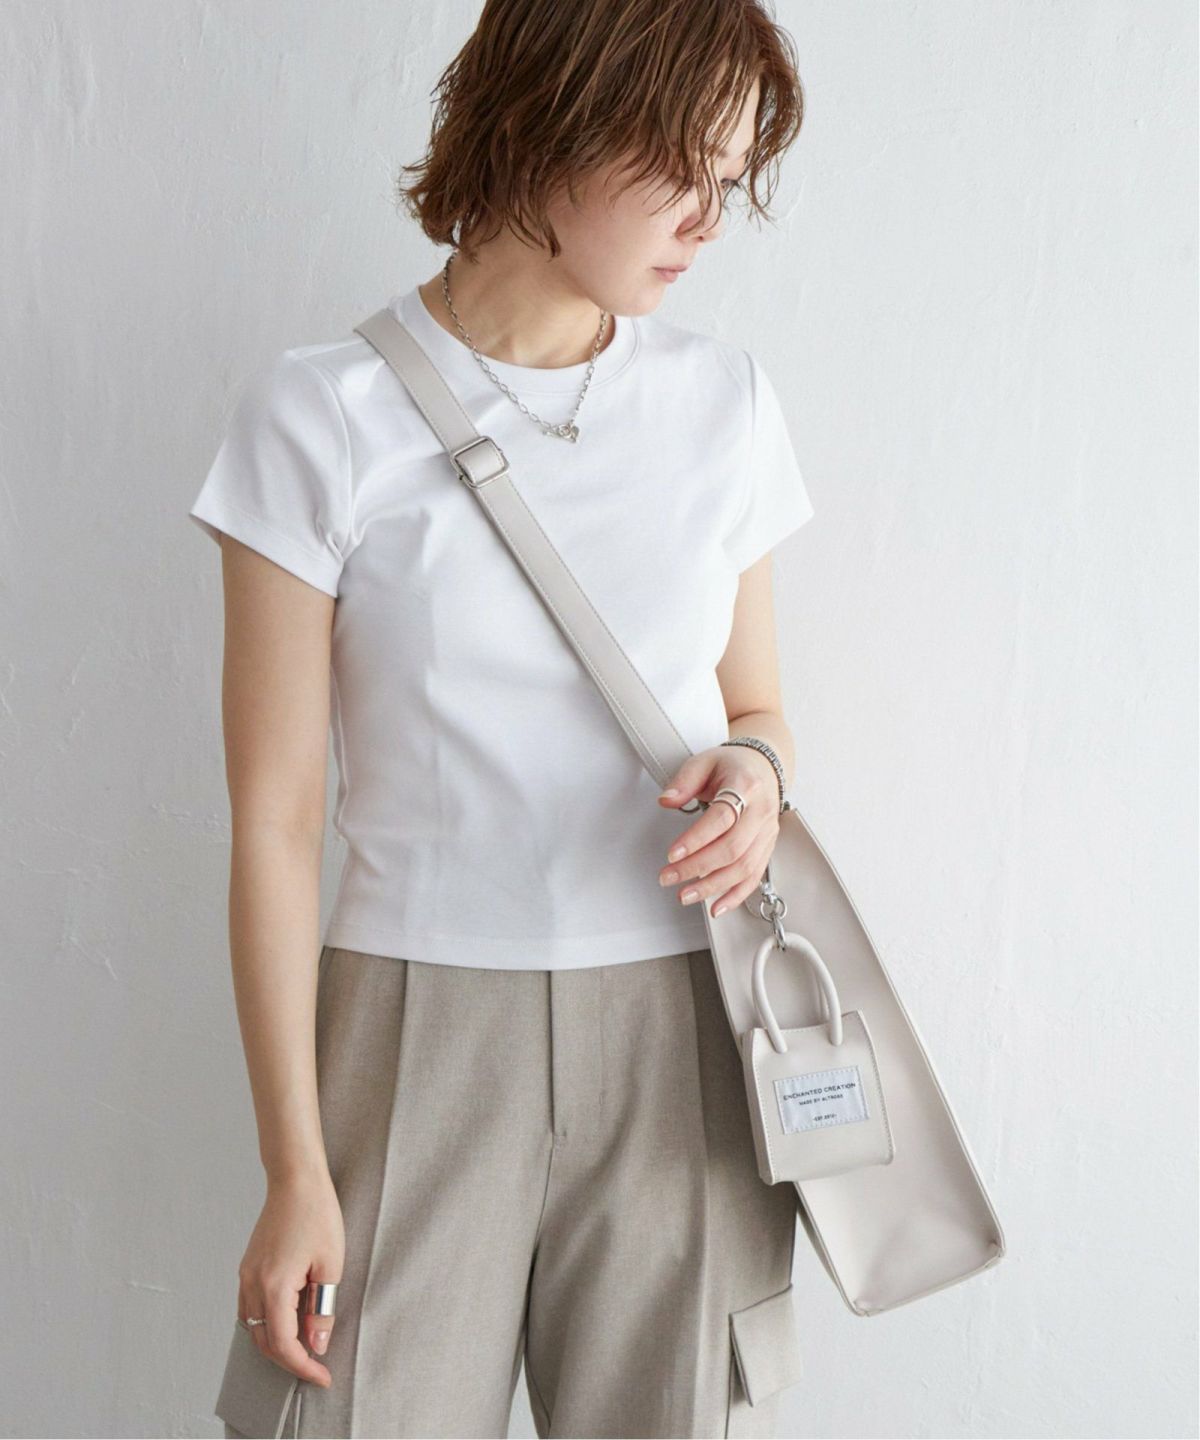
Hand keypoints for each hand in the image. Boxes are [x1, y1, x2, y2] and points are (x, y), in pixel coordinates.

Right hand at [236, 1169, 344, 1387]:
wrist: (295, 1179)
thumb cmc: (317, 1213)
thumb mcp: (330, 1264)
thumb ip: (321, 1310)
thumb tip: (316, 1344)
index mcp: (274, 1286)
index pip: (283, 1344)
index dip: (302, 1367)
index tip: (322, 1376)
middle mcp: (253, 1284)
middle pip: (265, 1341)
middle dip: (290, 1359)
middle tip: (317, 1366)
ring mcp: (246, 1275)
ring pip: (254, 1327)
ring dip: (276, 1342)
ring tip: (305, 1345)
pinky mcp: (247, 1266)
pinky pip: (250, 1308)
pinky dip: (267, 1323)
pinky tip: (288, 1320)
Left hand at [656, 745, 781, 917]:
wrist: (763, 767)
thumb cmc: (733, 766)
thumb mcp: (704, 762)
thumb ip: (684, 781)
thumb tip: (666, 801)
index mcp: (745, 787)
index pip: (721, 818)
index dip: (696, 839)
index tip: (672, 854)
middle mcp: (761, 812)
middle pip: (732, 848)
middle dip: (697, 868)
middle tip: (669, 878)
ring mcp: (767, 832)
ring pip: (744, 867)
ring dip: (713, 886)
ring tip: (686, 895)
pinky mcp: (767, 848)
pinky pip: (754, 877)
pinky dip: (736, 895)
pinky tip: (717, 907)